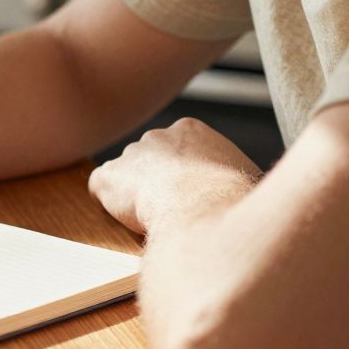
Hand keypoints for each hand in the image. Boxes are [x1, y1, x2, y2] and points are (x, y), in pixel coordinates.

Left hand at [89, 118, 261, 235]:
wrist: (202, 207)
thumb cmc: (232, 197)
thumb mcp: (245, 174)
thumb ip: (232, 172)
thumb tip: (247, 186)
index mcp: (190, 130)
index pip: (180, 148)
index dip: (183, 174)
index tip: (189, 193)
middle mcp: (155, 137)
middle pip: (151, 158)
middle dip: (157, 180)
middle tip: (171, 207)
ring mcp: (129, 155)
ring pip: (126, 175)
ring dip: (134, 194)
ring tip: (154, 216)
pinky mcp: (107, 177)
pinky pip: (101, 188)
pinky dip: (109, 204)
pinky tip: (128, 218)